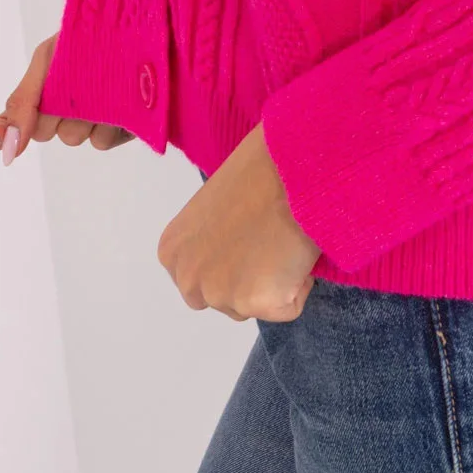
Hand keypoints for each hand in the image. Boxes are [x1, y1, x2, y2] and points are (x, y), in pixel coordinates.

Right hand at [0, 30, 135, 167]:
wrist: (139, 22)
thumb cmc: (88, 35)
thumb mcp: (48, 58)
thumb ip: (21, 99)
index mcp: (44, 85)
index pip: (14, 117)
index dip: (2, 132)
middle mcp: (66, 108)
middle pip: (43, 132)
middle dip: (53, 110)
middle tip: (71, 79)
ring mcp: (94, 120)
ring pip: (73, 137)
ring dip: (84, 114)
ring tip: (103, 80)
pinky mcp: (121, 130)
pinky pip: (101, 141)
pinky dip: (108, 123)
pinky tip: (121, 99)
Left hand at [156, 119, 320, 321]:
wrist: (289, 165)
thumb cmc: (257, 170)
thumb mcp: (213, 208)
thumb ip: (211, 239)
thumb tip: (232, 251)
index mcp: (172, 251)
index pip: (202, 279)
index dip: (234, 259)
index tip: (249, 233)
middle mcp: (187, 278)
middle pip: (225, 300)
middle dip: (250, 281)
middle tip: (269, 240)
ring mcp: (220, 295)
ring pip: (256, 306)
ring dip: (276, 282)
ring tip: (282, 239)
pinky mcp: (256, 304)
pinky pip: (289, 306)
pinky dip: (300, 283)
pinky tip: (294, 249)